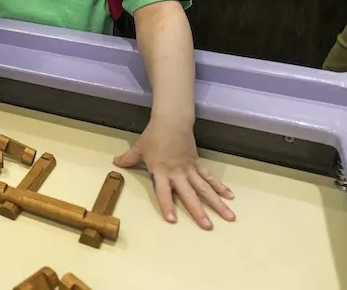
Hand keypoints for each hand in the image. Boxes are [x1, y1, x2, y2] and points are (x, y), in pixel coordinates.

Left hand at [114, 118, 234, 229]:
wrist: (171, 121)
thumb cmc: (153, 135)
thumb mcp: (139, 148)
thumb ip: (129, 158)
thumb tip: (115, 163)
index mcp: (161, 172)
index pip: (163, 192)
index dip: (167, 205)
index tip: (172, 220)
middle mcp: (177, 173)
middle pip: (190, 195)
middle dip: (199, 211)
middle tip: (208, 227)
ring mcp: (190, 169)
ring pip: (205, 189)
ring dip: (217, 203)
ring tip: (229, 217)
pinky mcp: (198, 163)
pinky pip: (210, 177)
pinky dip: (220, 187)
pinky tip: (230, 197)